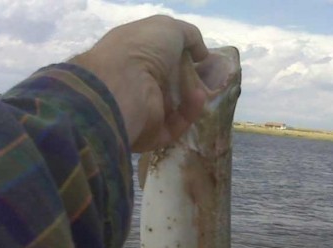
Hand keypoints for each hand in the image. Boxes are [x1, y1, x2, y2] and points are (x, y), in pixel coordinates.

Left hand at [70, 15, 207, 152]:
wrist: (123, 83)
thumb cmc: (141, 49)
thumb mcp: (169, 28)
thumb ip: (189, 36)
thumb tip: (201, 53)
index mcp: (131, 56)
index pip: (157, 59)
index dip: (179, 57)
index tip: (200, 57)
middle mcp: (134, 83)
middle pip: (166, 85)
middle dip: (189, 80)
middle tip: (208, 76)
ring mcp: (141, 111)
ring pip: (173, 107)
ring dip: (191, 97)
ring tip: (202, 87)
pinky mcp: (150, 134)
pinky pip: (175, 126)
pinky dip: (189, 112)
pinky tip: (198, 98)